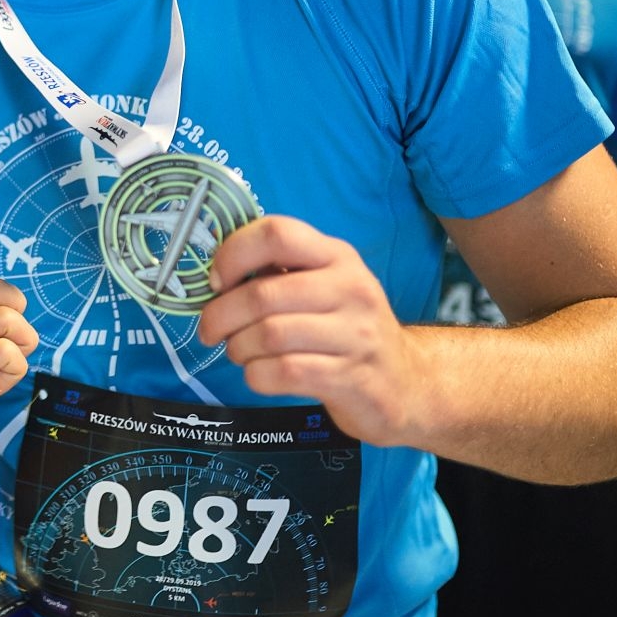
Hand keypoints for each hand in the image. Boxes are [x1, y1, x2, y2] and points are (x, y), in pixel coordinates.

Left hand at [197, 216, 424, 447]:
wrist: (406, 383)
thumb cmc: (347, 330)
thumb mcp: (323, 286)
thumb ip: (277, 274)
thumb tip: (216, 276)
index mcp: (337, 256)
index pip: (277, 233)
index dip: (234, 253)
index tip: (217, 281)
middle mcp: (350, 289)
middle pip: (263, 294)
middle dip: (221, 315)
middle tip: (211, 330)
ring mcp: (356, 334)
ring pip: (269, 336)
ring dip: (238, 348)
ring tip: (239, 352)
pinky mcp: (353, 378)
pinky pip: (284, 372)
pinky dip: (257, 375)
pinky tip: (260, 374)